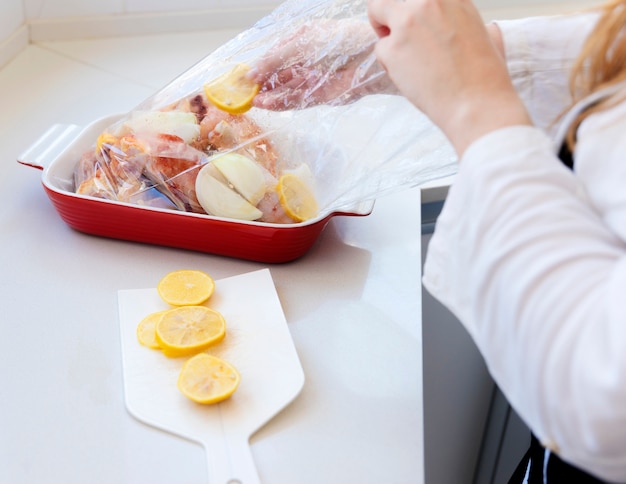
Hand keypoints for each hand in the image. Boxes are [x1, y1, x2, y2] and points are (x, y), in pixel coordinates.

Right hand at [249, 19, 393, 109]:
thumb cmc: (337, 42)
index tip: (243, 77)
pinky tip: (266, 104)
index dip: (258, 66)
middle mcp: (305, 60)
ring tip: (253, 101)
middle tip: (244, 93)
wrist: (367, 59)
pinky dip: (281, 103)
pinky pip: (296, 100)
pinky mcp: (319, 96)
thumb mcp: (299, 45)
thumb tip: (251, 74)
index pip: (273, 55)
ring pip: (285, 89)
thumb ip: (274, 60)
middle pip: (278, 74)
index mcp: (300, 41)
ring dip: (269, 95)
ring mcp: (312, 79)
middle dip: (261, 84)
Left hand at [368, 0, 530, 154]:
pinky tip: (410, 77)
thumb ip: (474, 26)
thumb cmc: (485, 78)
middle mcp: (428, 1)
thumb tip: (486, 28)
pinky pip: (380, 49)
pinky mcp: (392, 47)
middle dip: (387, 10)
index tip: (411, 18)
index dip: (411, 6)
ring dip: (385, 33)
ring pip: (377, 11)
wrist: (475, 103)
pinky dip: (389, 64)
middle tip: (391, 29)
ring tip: (404, 59)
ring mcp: (407, 22)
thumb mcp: (488, 37)